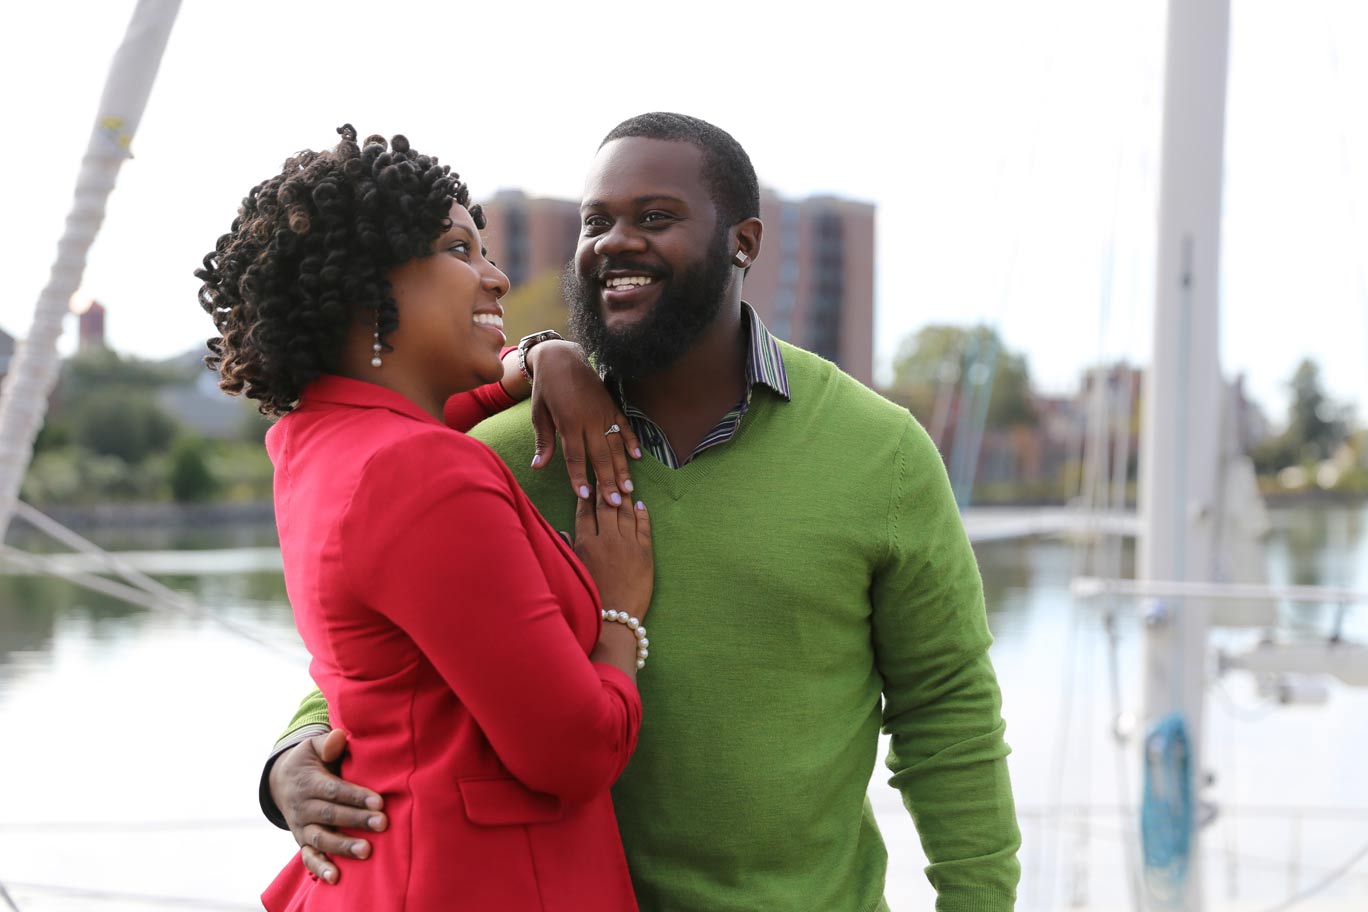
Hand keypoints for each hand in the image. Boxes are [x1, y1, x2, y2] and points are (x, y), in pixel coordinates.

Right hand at [268, 729, 386, 884]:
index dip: (355, 796)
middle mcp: (303, 806)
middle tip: (382, 824)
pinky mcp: (302, 841)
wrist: (282, 780)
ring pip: (321, 838)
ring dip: (343, 845)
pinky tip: (336, 877)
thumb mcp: (312, 747)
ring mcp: (302, 826)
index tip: (379, 801)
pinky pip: (308, 857)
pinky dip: (320, 868)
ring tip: (367, 851)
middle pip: (330, 814)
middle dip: (356, 820)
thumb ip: (327, 743)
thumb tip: (339, 738)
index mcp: (308, 782)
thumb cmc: (310, 761)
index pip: (333, 790)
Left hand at [527, 341, 642, 507]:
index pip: (574, 457)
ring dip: (622, 468)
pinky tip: (637, 457)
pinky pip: (624, 426)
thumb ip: (544, 441)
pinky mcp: (612, 405)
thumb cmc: (546, 387)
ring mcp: (603, 412)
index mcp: (568, 422)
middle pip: (600, 456)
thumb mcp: (538, 413)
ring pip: (615, 445)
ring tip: (628, 489)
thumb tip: (538, 466)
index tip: (585, 497)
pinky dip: (632, 441)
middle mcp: (588, 419)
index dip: (579, 478)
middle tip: (614, 503)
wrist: (561, 357)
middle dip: (607, 481)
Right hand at [574, 489, 653, 624]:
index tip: (588, 483)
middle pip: (606, 506)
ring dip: (625, 496)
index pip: (585, 512)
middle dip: (606, 488)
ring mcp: (627, 544)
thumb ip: (568, 549)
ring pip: (625, 512)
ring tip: (625, 484)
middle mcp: (606, 539)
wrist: (615, 620)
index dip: (586, 496)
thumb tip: (561, 531)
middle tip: (608, 473)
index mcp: (585, 544)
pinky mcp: (645, 553)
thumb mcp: (573, 572)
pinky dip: (642, 513)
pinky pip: (644, 526)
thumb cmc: (592, 599)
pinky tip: (641, 505)